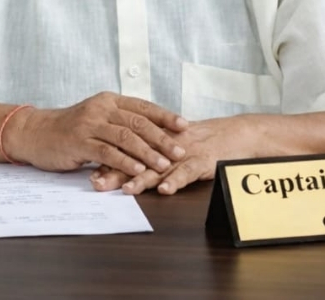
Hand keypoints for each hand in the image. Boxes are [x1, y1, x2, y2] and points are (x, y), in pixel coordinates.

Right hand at [4, 92, 187, 175]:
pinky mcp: (80, 142)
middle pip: (138, 122)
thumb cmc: (70, 128)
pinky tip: (137, 170)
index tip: (184, 125)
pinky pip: (107, 152)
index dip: (165, 116)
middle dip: (162, 137)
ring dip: (147, 152)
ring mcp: (90, 124)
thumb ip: (119, 121)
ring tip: (164, 164)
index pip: (143, 107)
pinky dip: (125, 161)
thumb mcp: (96, 117)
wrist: (35, 132)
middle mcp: (101, 108)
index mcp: (109, 100)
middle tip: (179, 150)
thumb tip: (151, 130)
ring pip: (125, 137)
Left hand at [90, 116, 252, 194]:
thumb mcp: (172, 145)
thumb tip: (119, 164)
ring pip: (160, 166)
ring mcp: (185, 153)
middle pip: (138, 157)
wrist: (234, 134)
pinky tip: (166, 190)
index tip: (89, 171)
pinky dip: (176, 180)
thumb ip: (149, 152)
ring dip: (143, 178)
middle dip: (116, 171)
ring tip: (127, 189)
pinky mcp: (203, 160)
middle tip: (97, 183)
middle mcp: (167, 145)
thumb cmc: (202, 141)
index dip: (109, 159)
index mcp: (158, 139)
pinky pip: (188, 172)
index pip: (128, 148)